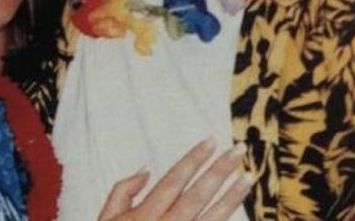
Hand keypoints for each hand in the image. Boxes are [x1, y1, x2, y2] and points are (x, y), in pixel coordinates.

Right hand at [98, 138, 252, 220]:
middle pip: (197, 195)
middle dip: (219, 171)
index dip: (193, 159)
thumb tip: (146, 169)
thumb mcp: (106, 218)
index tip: (211, 141)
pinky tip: (238, 206)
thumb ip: (122, 191)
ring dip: (232, 196)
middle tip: (238, 149)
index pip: (173, 180)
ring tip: (248, 177)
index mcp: (143, 216)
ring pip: (211, 217)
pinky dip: (225, 220)